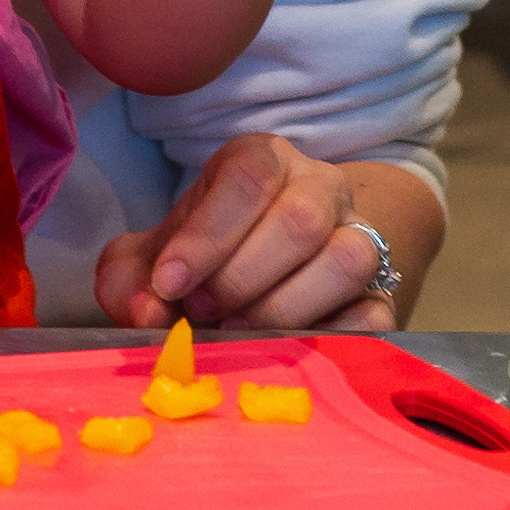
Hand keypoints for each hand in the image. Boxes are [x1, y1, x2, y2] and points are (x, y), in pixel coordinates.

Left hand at [92, 135, 412, 328]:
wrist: (265, 276)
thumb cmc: (202, 259)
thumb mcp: (153, 257)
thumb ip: (130, 279)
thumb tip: (147, 314)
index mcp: (263, 160)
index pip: (250, 177)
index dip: (207, 235)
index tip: (169, 284)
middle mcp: (320, 188)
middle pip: (301, 220)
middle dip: (240, 278)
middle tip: (201, 312)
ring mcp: (359, 237)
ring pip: (347, 260)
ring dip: (283, 308)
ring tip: (238, 331)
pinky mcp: (380, 294)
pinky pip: (372, 315)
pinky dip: (324, 340)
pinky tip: (280, 350)